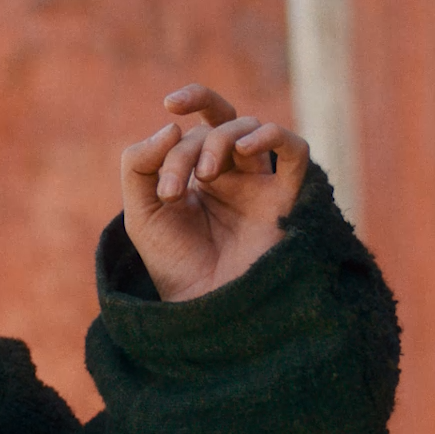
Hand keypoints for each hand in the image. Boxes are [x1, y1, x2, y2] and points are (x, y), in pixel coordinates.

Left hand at [120, 84, 309, 301]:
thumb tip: (173, 125)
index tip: (160, 185)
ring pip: (248, 129)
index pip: (184, 137)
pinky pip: (295, 149)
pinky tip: (245, 148)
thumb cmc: (174, 265)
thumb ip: (139, 164)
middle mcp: (231, 175)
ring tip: (205, 176)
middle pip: (215, 126)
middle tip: (173, 189)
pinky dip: (272, 135)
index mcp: (196, 177)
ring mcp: (260, 184)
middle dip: (189, 148)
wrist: (206, 308)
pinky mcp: (288, 198)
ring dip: (220, 140)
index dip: (166, 148)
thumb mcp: (141, 212)